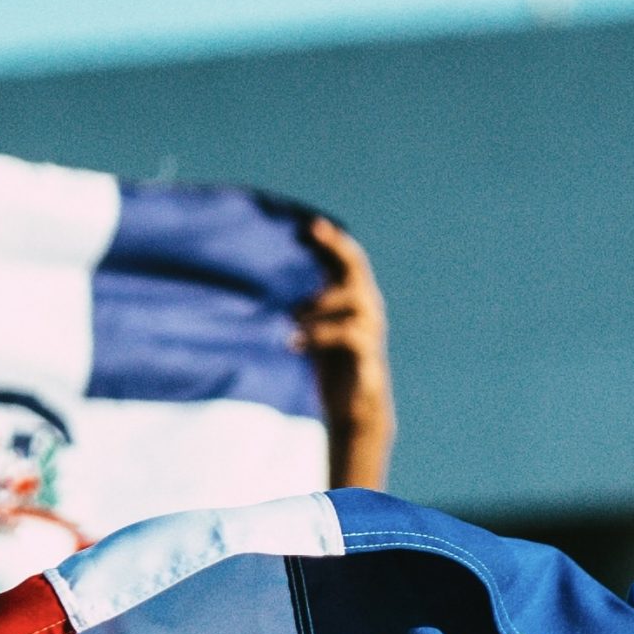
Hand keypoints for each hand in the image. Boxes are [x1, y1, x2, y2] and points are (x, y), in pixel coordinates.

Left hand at [298, 217, 394, 490]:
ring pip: (353, 302)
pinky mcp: (368, 358)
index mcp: (354, 297)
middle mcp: (367, 307)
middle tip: (310, 237)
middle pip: (356, 268)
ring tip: (291, 315)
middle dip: (335, 249)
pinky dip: (319, 335)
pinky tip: (293, 342)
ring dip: (319, 303)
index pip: (347, 258)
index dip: (331, 240)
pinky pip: (349, 336)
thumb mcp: (312, 327)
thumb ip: (301, 303)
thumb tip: (263, 280)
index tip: (308, 225)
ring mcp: (370, 331)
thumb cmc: (328, 364)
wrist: (353, 408)